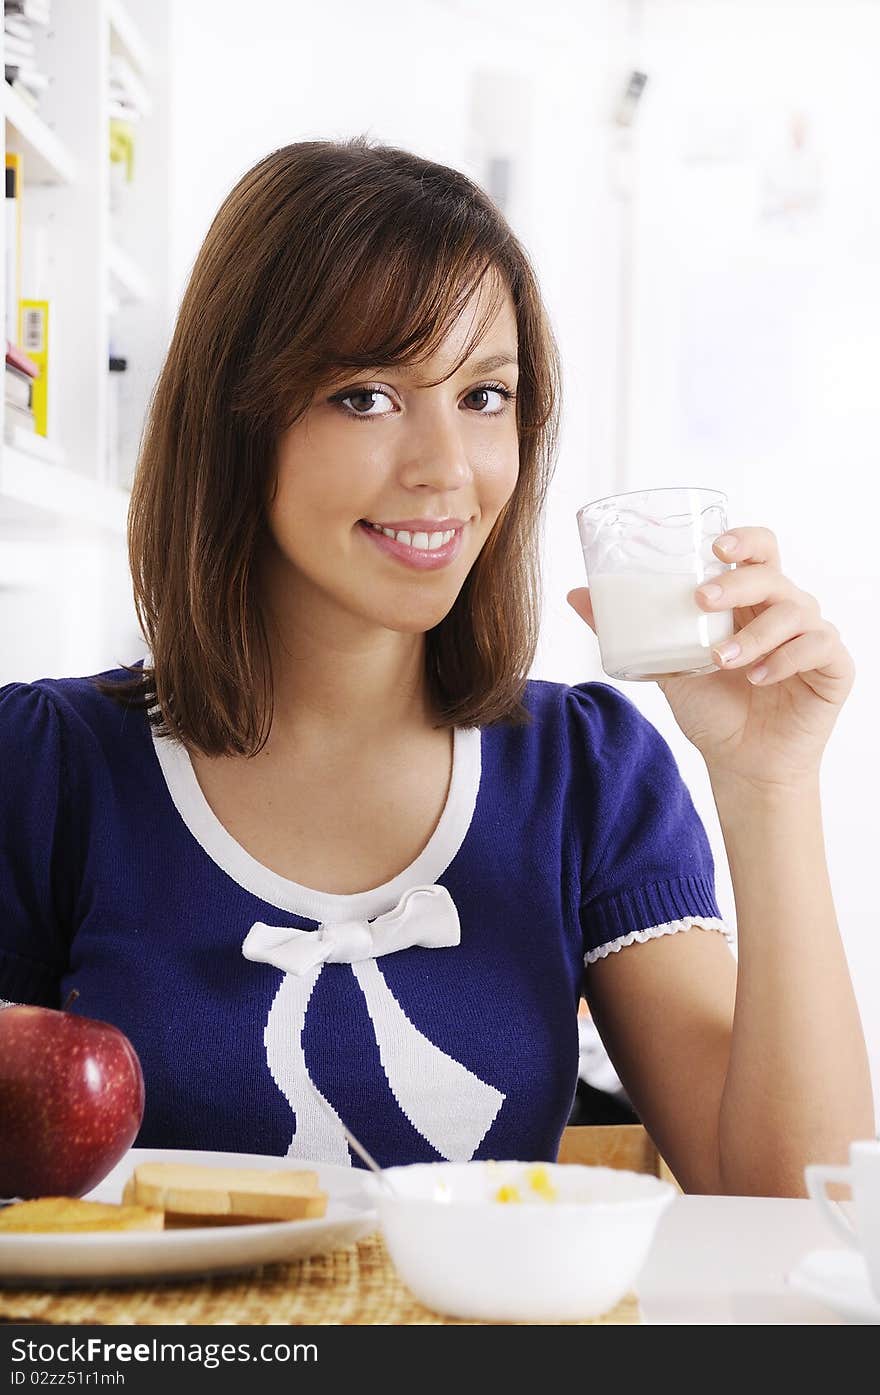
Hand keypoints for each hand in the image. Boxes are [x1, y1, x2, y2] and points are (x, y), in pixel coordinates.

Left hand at [567, 527, 855, 791]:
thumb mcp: (662, 666)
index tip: (715, 546)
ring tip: (721, 659)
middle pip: (773, 574)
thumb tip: (576, 594)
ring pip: (795, 610)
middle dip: (737, 583)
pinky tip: (758, 678)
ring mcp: (812, 636)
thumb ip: (627, 631)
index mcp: (750, 600)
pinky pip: (819, 646)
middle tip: (701, 600)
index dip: (744, 539)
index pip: (759, 550)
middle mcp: (784, 610)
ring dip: (754, 633)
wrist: (740, 763)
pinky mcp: (833, 667)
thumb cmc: (711, 709)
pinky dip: (785, 659)